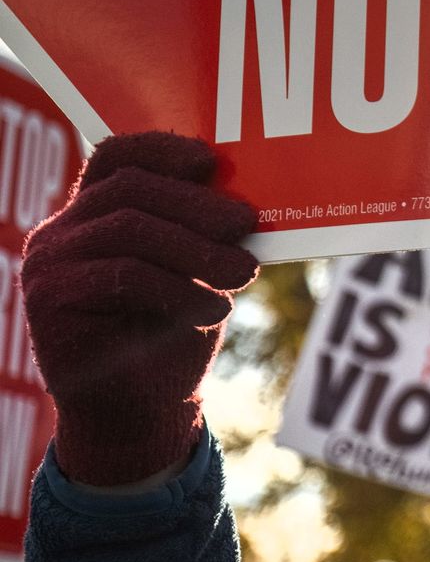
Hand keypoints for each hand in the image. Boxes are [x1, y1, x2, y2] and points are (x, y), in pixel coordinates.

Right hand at [20, 133, 256, 486]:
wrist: (139, 413)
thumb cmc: (170, 338)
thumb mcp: (196, 275)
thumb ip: (205, 235)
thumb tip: (249, 200)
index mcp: (93, 215)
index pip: (115, 158)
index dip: (160, 148)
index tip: (210, 160)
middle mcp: (62, 232)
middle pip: (130, 190)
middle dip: (197, 204)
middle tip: (247, 224)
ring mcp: (49, 264)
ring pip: (131, 230)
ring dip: (197, 250)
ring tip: (244, 274)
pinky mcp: (50, 300)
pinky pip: (125, 277)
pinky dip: (179, 291)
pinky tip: (214, 310)